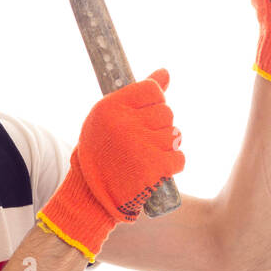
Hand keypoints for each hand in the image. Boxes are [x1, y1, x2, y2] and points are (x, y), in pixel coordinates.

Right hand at [37, 69, 185, 261]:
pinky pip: (179, 158)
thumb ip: (136, 96)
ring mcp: (140, 145)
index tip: (142, 118)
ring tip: (144, 158)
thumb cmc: (101, 154)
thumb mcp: (109, 120)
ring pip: (175, 136)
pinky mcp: (153, 167)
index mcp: (110, 107)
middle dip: (158, 128)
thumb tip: (165, 73)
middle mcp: (124, 123)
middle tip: (140, 144)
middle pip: (166, 113)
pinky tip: (154, 171)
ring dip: (165, 148)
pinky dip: (171, 166)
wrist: (90, 196)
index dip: (152, 104)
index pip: (152, 90)